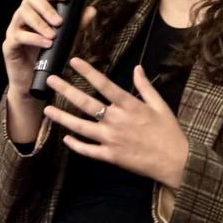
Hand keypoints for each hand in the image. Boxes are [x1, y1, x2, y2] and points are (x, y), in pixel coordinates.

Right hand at [1, 0, 96, 101]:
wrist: (32, 83)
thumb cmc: (46, 57)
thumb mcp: (65, 39)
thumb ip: (76, 24)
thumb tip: (91, 10)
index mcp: (35, 12)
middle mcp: (23, 17)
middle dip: (46, 8)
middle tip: (59, 22)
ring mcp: (14, 29)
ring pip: (22, 14)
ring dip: (40, 23)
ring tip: (53, 35)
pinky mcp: (9, 44)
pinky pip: (18, 36)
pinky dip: (34, 39)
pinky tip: (46, 44)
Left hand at [42, 56, 189, 188]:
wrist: (175, 161)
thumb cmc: (169, 132)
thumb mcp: (160, 105)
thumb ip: (145, 86)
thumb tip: (137, 68)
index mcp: (129, 105)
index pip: (104, 84)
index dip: (88, 71)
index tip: (74, 61)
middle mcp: (116, 120)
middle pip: (86, 103)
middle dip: (66, 90)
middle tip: (50, 81)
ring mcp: (111, 139)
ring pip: (81, 127)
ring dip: (62, 118)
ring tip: (47, 110)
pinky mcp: (111, 156)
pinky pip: (88, 150)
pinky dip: (76, 145)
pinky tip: (65, 138)